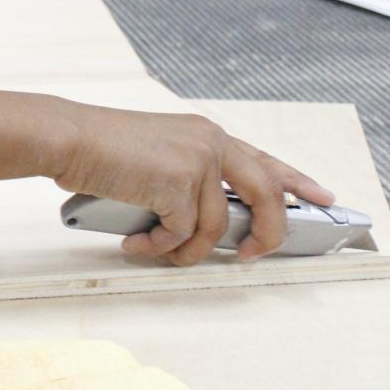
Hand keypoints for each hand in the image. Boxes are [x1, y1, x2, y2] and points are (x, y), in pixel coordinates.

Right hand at [0, 94, 336, 264]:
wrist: (68, 138)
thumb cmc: (99, 148)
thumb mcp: (155, 155)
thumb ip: (187, 179)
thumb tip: (205, 224)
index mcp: (205, 134)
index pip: (264, 159)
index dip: (296, 181)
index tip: (321, 197)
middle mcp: (210, 143)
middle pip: (266, 195)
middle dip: (267, 234)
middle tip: (253, 256)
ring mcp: (198, 162)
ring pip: (215, 227)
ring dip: (185, 249)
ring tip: (155, 248)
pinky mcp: (179, 184)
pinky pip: (182, 235)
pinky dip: (158, 246)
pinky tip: (135, 242)